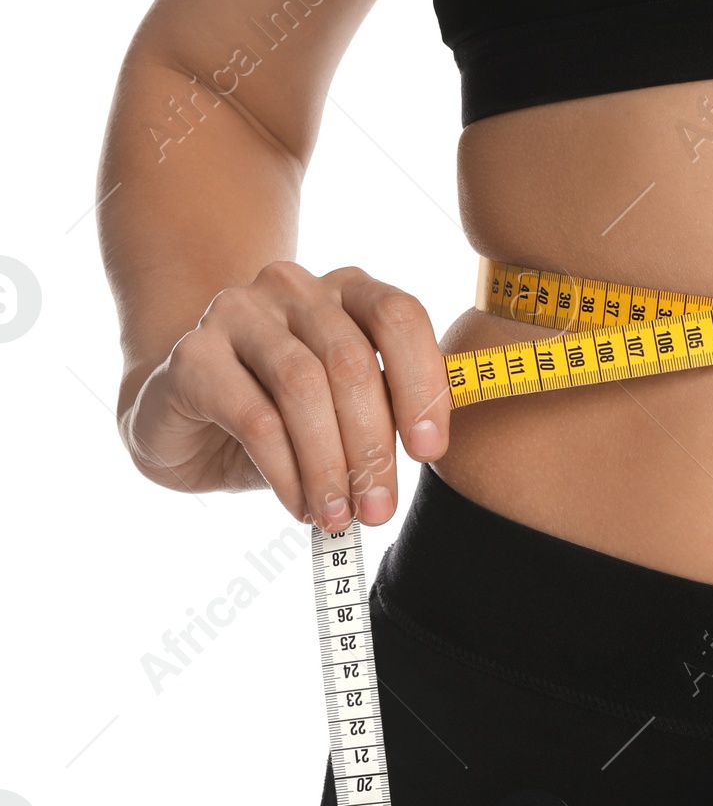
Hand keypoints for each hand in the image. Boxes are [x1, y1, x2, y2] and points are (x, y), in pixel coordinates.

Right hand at [120, 262, 450, 528]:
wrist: (188, 424)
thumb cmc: (285, 417)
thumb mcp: (349, 411)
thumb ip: (391, 411)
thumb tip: (431, 446)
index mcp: (347, 291)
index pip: (399, 317)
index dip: (422, 384)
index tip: (429, 451)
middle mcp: (292, 288)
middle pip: (350, 360)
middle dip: (372, 445)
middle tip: (379, 509)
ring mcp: (236, 314)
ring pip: (302, 386)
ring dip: (329, 464)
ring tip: (338, 516)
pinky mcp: (193, 356)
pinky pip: (253, 418)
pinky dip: (285, 472)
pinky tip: (298, 504)